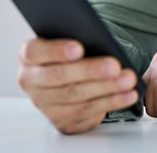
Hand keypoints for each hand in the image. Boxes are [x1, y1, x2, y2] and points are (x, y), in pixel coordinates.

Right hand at [17, 38, 139, 133]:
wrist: (68, 77)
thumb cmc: (69, 52)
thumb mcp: (67, 39)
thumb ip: (75, 36)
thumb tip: (98, 37)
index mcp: (28, 56)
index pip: (35, 52)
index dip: (56, 51)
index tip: (79, 48)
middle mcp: (31, 81)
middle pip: (59, 77)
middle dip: (90, 71)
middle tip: (115, 65)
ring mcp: (44, 104)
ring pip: (76, 97)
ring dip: (106, 88)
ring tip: (128, 79)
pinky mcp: (62, 121)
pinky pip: (88, 112)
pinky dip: (111, 102)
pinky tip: (128, 94)